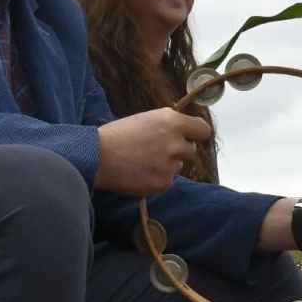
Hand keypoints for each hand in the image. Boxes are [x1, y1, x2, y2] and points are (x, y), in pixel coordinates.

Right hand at [94, 109, 210, 195]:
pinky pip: (167, 180)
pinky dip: (156, 178)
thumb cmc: (118, 135)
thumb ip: (168, 124)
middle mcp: (177, 144)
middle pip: (191, 150)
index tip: (189, 137)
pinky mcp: (164, 183)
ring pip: (178, 166)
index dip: (195, 134)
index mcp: (173, 122)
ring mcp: (172, 165)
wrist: (98, 157)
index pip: (203, 130)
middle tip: (157, 150)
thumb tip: (182, 129)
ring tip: (143, 161)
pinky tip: (140, 172)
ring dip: (167, 165)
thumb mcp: (146, 118)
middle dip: (178, 150)